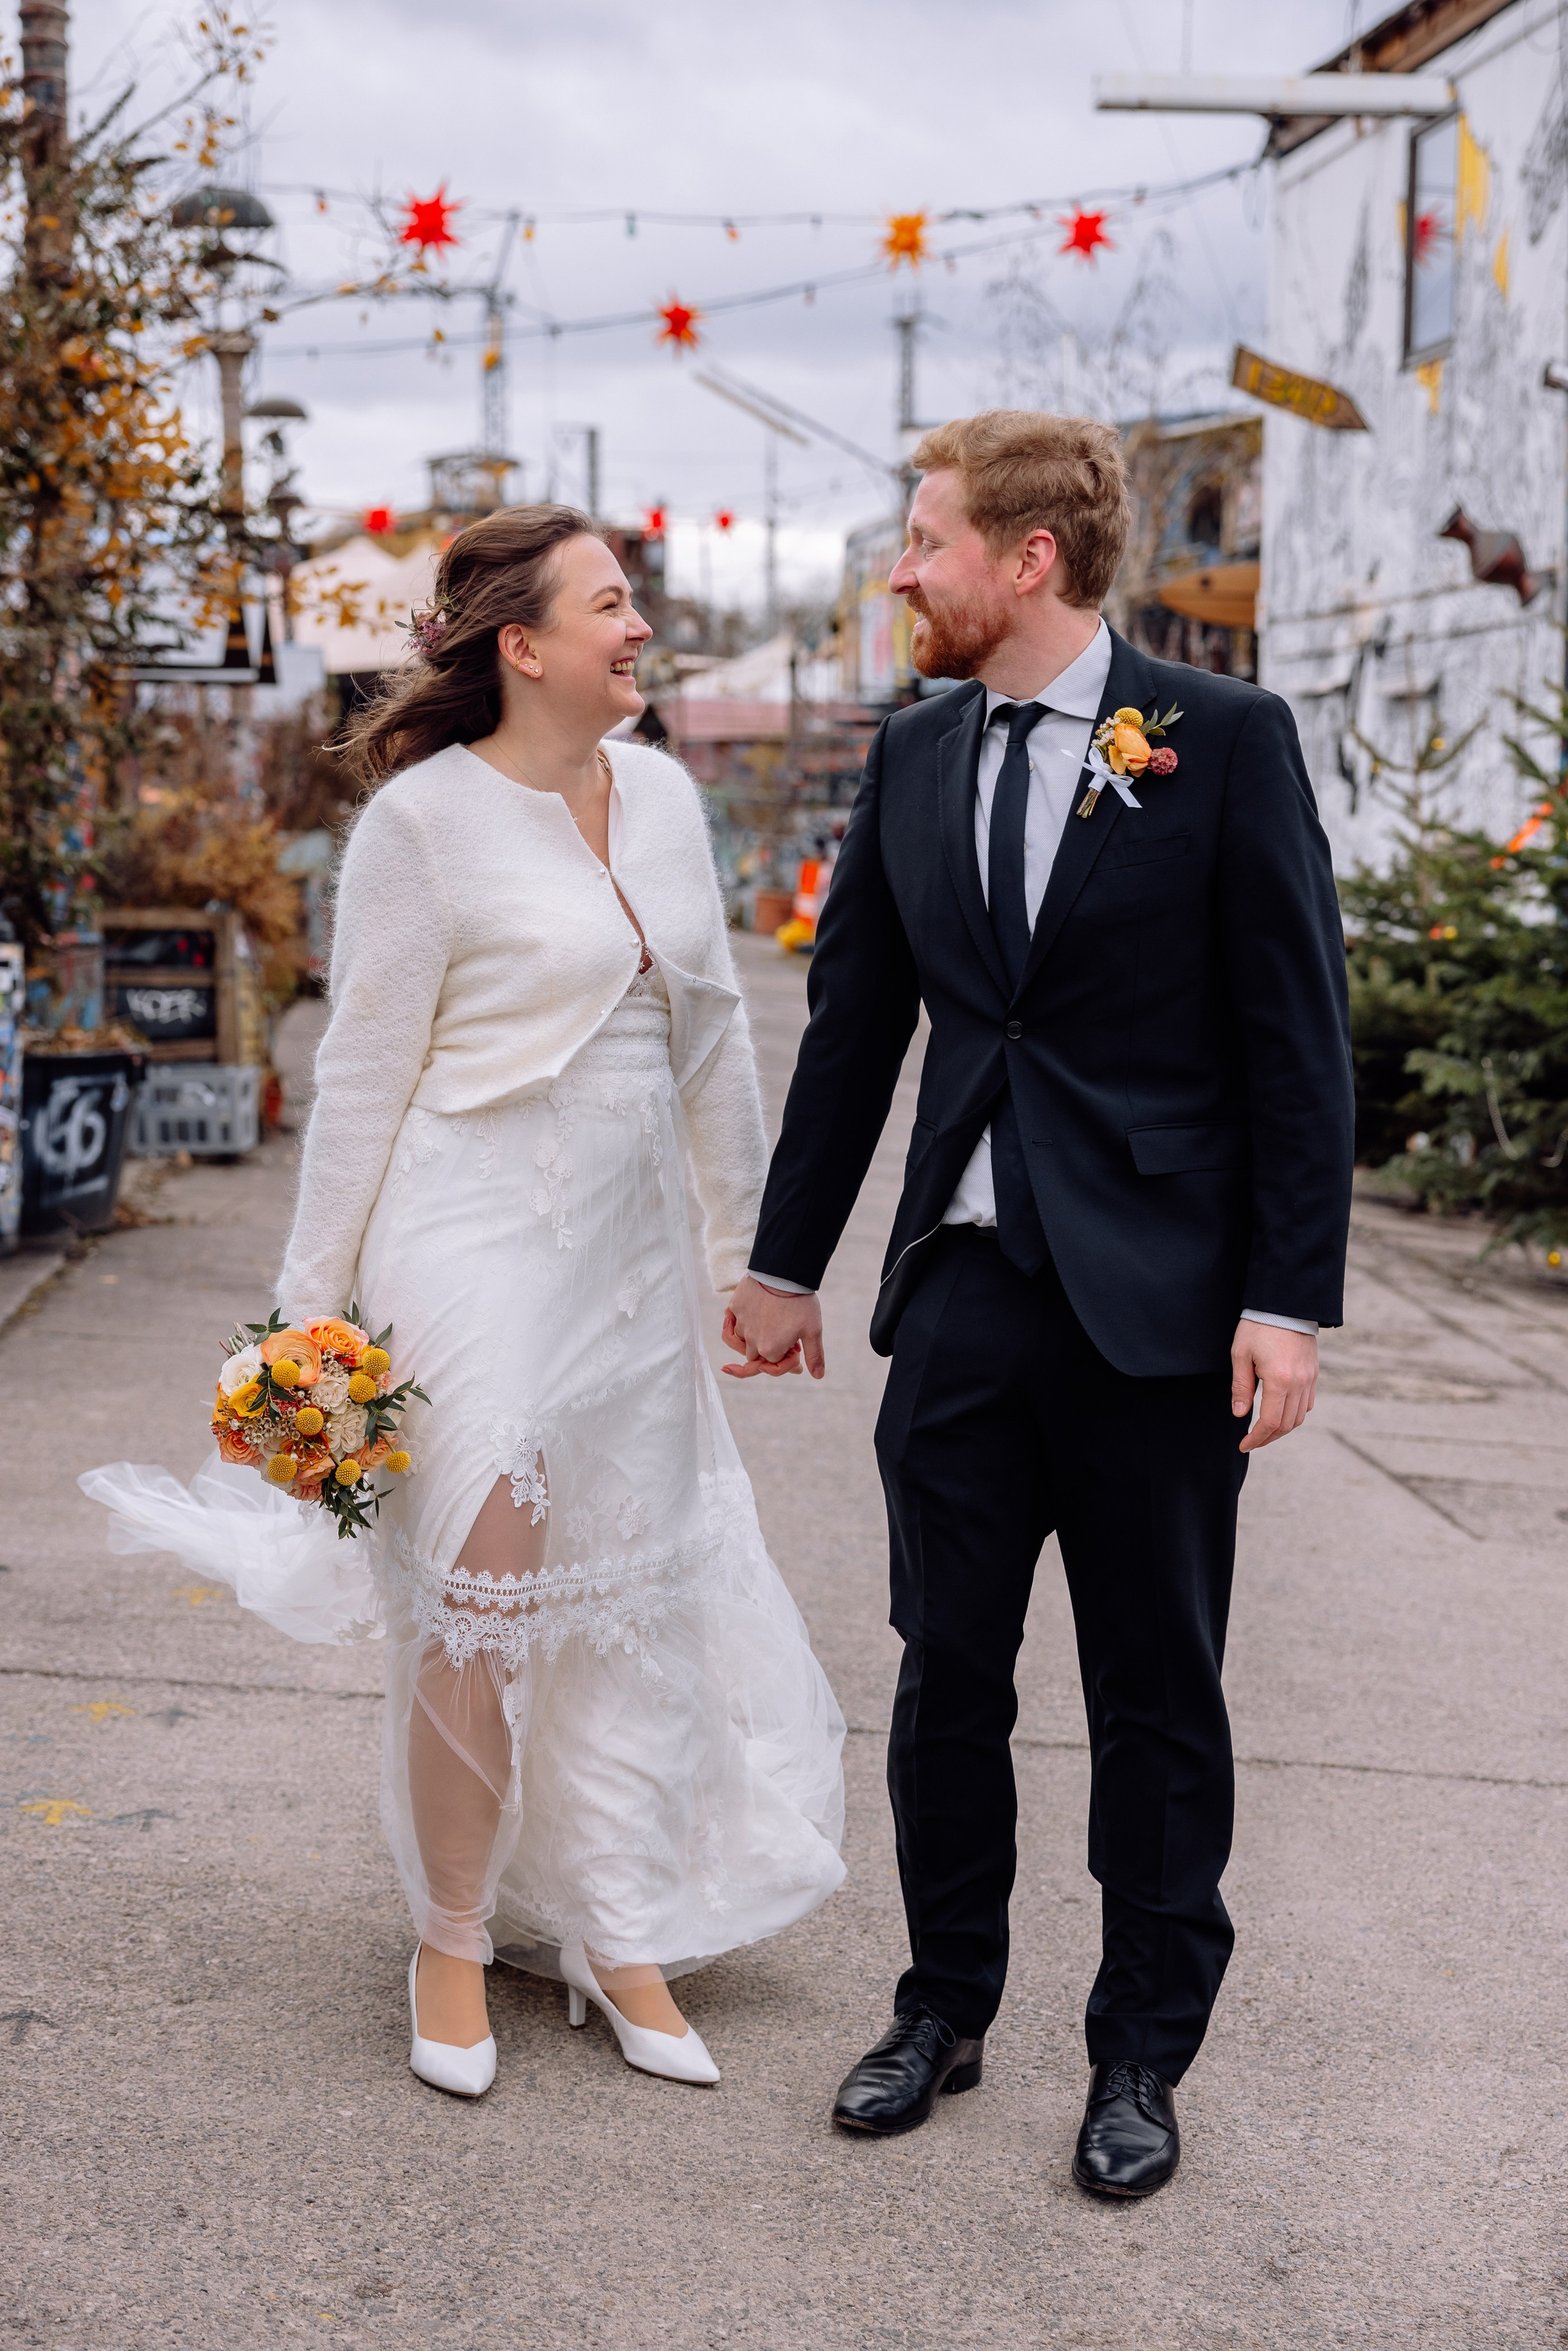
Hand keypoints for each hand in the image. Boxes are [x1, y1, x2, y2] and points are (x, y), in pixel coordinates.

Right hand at [722, 1275, 825, 1380]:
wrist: (783, 1272)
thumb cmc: (800, 1302)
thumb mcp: (813, 1330)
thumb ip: (814, 1356)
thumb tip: (818, 1376)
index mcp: (770, 1350)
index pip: (774, 1365)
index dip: (787, 1359)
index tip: (796, 1349)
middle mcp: (751, 1341)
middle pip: (755, 1356)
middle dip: (768, 1350)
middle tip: (784, 1336)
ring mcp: (741, 1324)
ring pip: (742, 1340)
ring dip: (753, 1337)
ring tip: (769, 1324)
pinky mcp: (734, 1308)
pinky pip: (730, 1323)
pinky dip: (736, 1324)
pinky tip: (746, 1318)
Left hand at [1231, 1321, 1317, 1451]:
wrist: (1285, 1303)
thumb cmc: (1259, 1326)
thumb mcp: (1241, 1354)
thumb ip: (1241, 1387)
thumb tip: (1240, 1415)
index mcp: (1279, 1380)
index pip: (1269, 1422)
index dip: (1256, 1439)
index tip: (1244, 1445)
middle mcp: (1299, 1383)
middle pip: (1286, 1424)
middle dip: (1268, 1438)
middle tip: (1252, 1442)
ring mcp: (1309, 1378)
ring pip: (1299, 1416)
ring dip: (1282, 1428)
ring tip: (1265, 1431)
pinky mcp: (1313, 1372)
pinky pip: (1307, 1403)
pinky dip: (1294, 1414)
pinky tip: (1280, 1412)